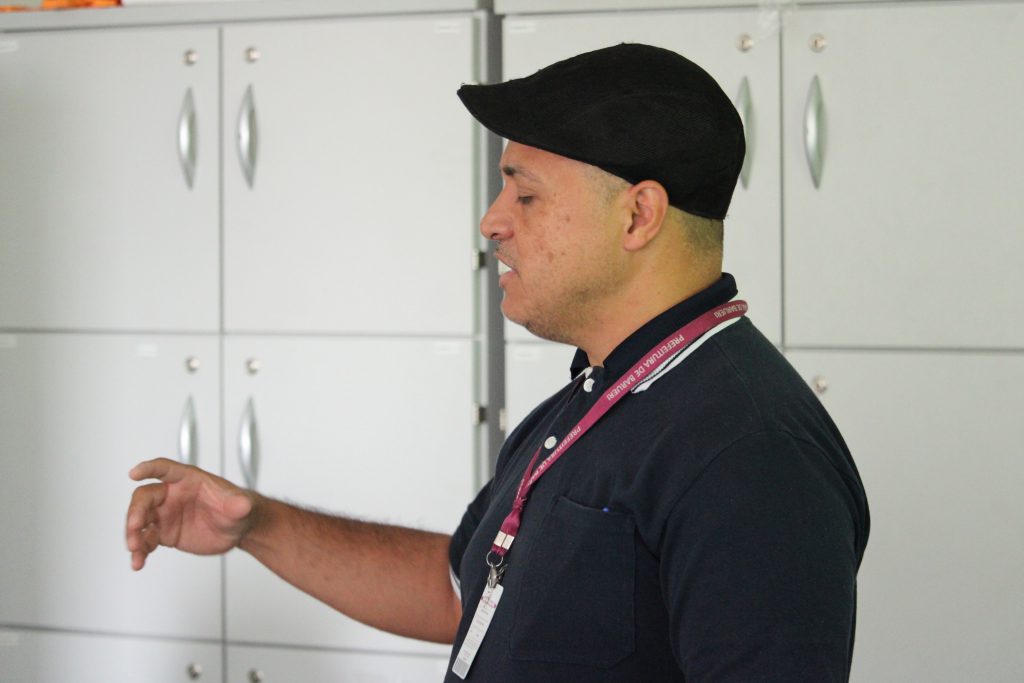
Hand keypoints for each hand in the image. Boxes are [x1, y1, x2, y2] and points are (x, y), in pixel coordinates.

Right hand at [125, 457, 254, 569]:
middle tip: (134, 527)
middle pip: (145, 498)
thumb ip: (239, 505)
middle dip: (136, 512)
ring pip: (140, 521)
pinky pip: (146, 540)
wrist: (236, 531)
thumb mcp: (240, 506)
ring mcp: (165, 514)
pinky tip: (139, 562)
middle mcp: (172, 495)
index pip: (165, 469)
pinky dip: (140, 551)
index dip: (149, 469)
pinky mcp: (164, 533)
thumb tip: (242, 504)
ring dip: (133, 534)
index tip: (135, 473)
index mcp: (188, 480)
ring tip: (135, 550)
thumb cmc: (235, 510)